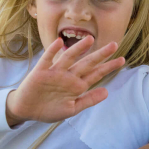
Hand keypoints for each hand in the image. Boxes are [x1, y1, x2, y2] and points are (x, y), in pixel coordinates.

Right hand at [5, 36, 124, 125]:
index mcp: (77, 85)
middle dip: (100, 55)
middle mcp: (68, 76)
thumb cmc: (49, 109)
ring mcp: (55, 72)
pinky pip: (47, 59)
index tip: (121, 60)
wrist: (26, 109)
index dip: (108, 67)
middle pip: (86, 63)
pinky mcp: (41, 71)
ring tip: (90, 40)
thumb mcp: (72, 109)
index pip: (96, 74)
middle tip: (114, 44)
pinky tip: (59, 42)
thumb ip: (88, 100)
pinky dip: (52, 51)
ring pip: (69, 58)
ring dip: (79, 49)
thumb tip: (107, 92)